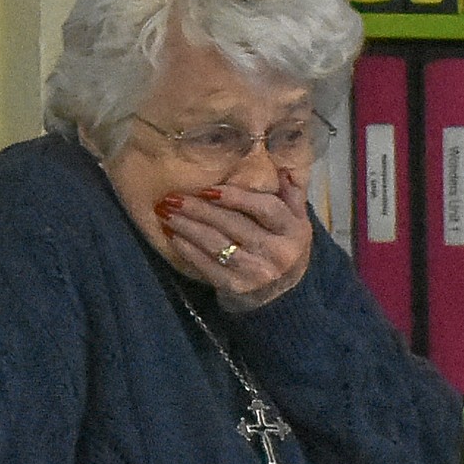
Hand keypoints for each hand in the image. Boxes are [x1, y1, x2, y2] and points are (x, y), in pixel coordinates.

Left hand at [154, 170, 311, 309]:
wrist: (283, 296)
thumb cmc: (284, 246)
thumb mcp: (298, 220)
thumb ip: (292, 192)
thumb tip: (282, 167)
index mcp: (294, 230)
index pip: (265, 209)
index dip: (236, 197)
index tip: (207, 189)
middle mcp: (278, 253)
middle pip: (234, 225)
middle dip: (200, 209)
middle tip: (172, 197)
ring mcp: (257, 273)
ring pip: (216, 245)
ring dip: (187, 228)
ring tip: (165, 213)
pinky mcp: (236, 287)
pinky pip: (208, 266)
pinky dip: (188, 250)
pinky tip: (172, 237)